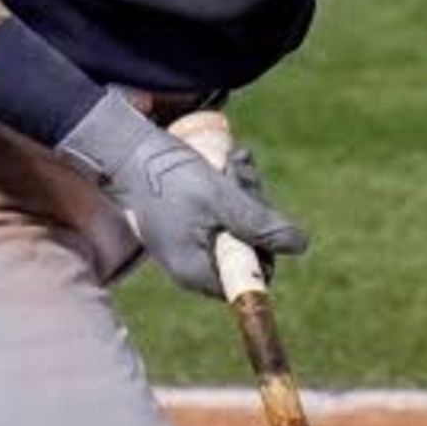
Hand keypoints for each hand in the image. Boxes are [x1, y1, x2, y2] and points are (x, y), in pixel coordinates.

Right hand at [58, 100, 308, 298]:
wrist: (127, 150)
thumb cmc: (169, 176)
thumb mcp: (220, 198)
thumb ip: (258, 224)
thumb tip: (299, 245)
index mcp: (196, 272)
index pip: (250, 276)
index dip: (263, 243)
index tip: (253, 207)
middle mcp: (192, 265)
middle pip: (247, 248)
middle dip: (253, 209)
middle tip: (239, 173)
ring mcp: (189, 244)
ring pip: (238, 225)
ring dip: (243, 192)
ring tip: (231, 161)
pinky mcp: (188, 224)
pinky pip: (223, 214)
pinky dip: (229, 190)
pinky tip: (225, 164)